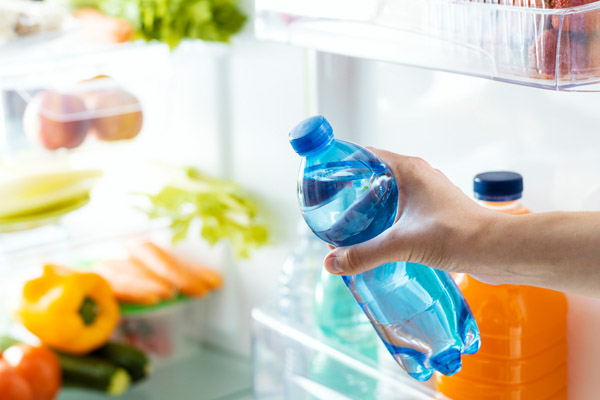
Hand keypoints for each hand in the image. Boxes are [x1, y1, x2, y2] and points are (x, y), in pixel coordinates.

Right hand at [323, 148, 509, 283]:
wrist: (496, 250)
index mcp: (409, 169)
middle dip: (353, 194)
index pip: (367, 155)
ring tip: (352, 229)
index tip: (325, 179)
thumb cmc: (458, 235)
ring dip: (371, 210)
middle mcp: (419, 177)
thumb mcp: (401, 244)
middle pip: (375, 177)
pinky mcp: (435, 213)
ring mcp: (429, 195)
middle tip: (333, 210)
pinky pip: (403, 211)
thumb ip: (364, 254)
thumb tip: (332, 263)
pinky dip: (388, 222)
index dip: (344, 164)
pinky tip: (379, 241)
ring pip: (390, 196)